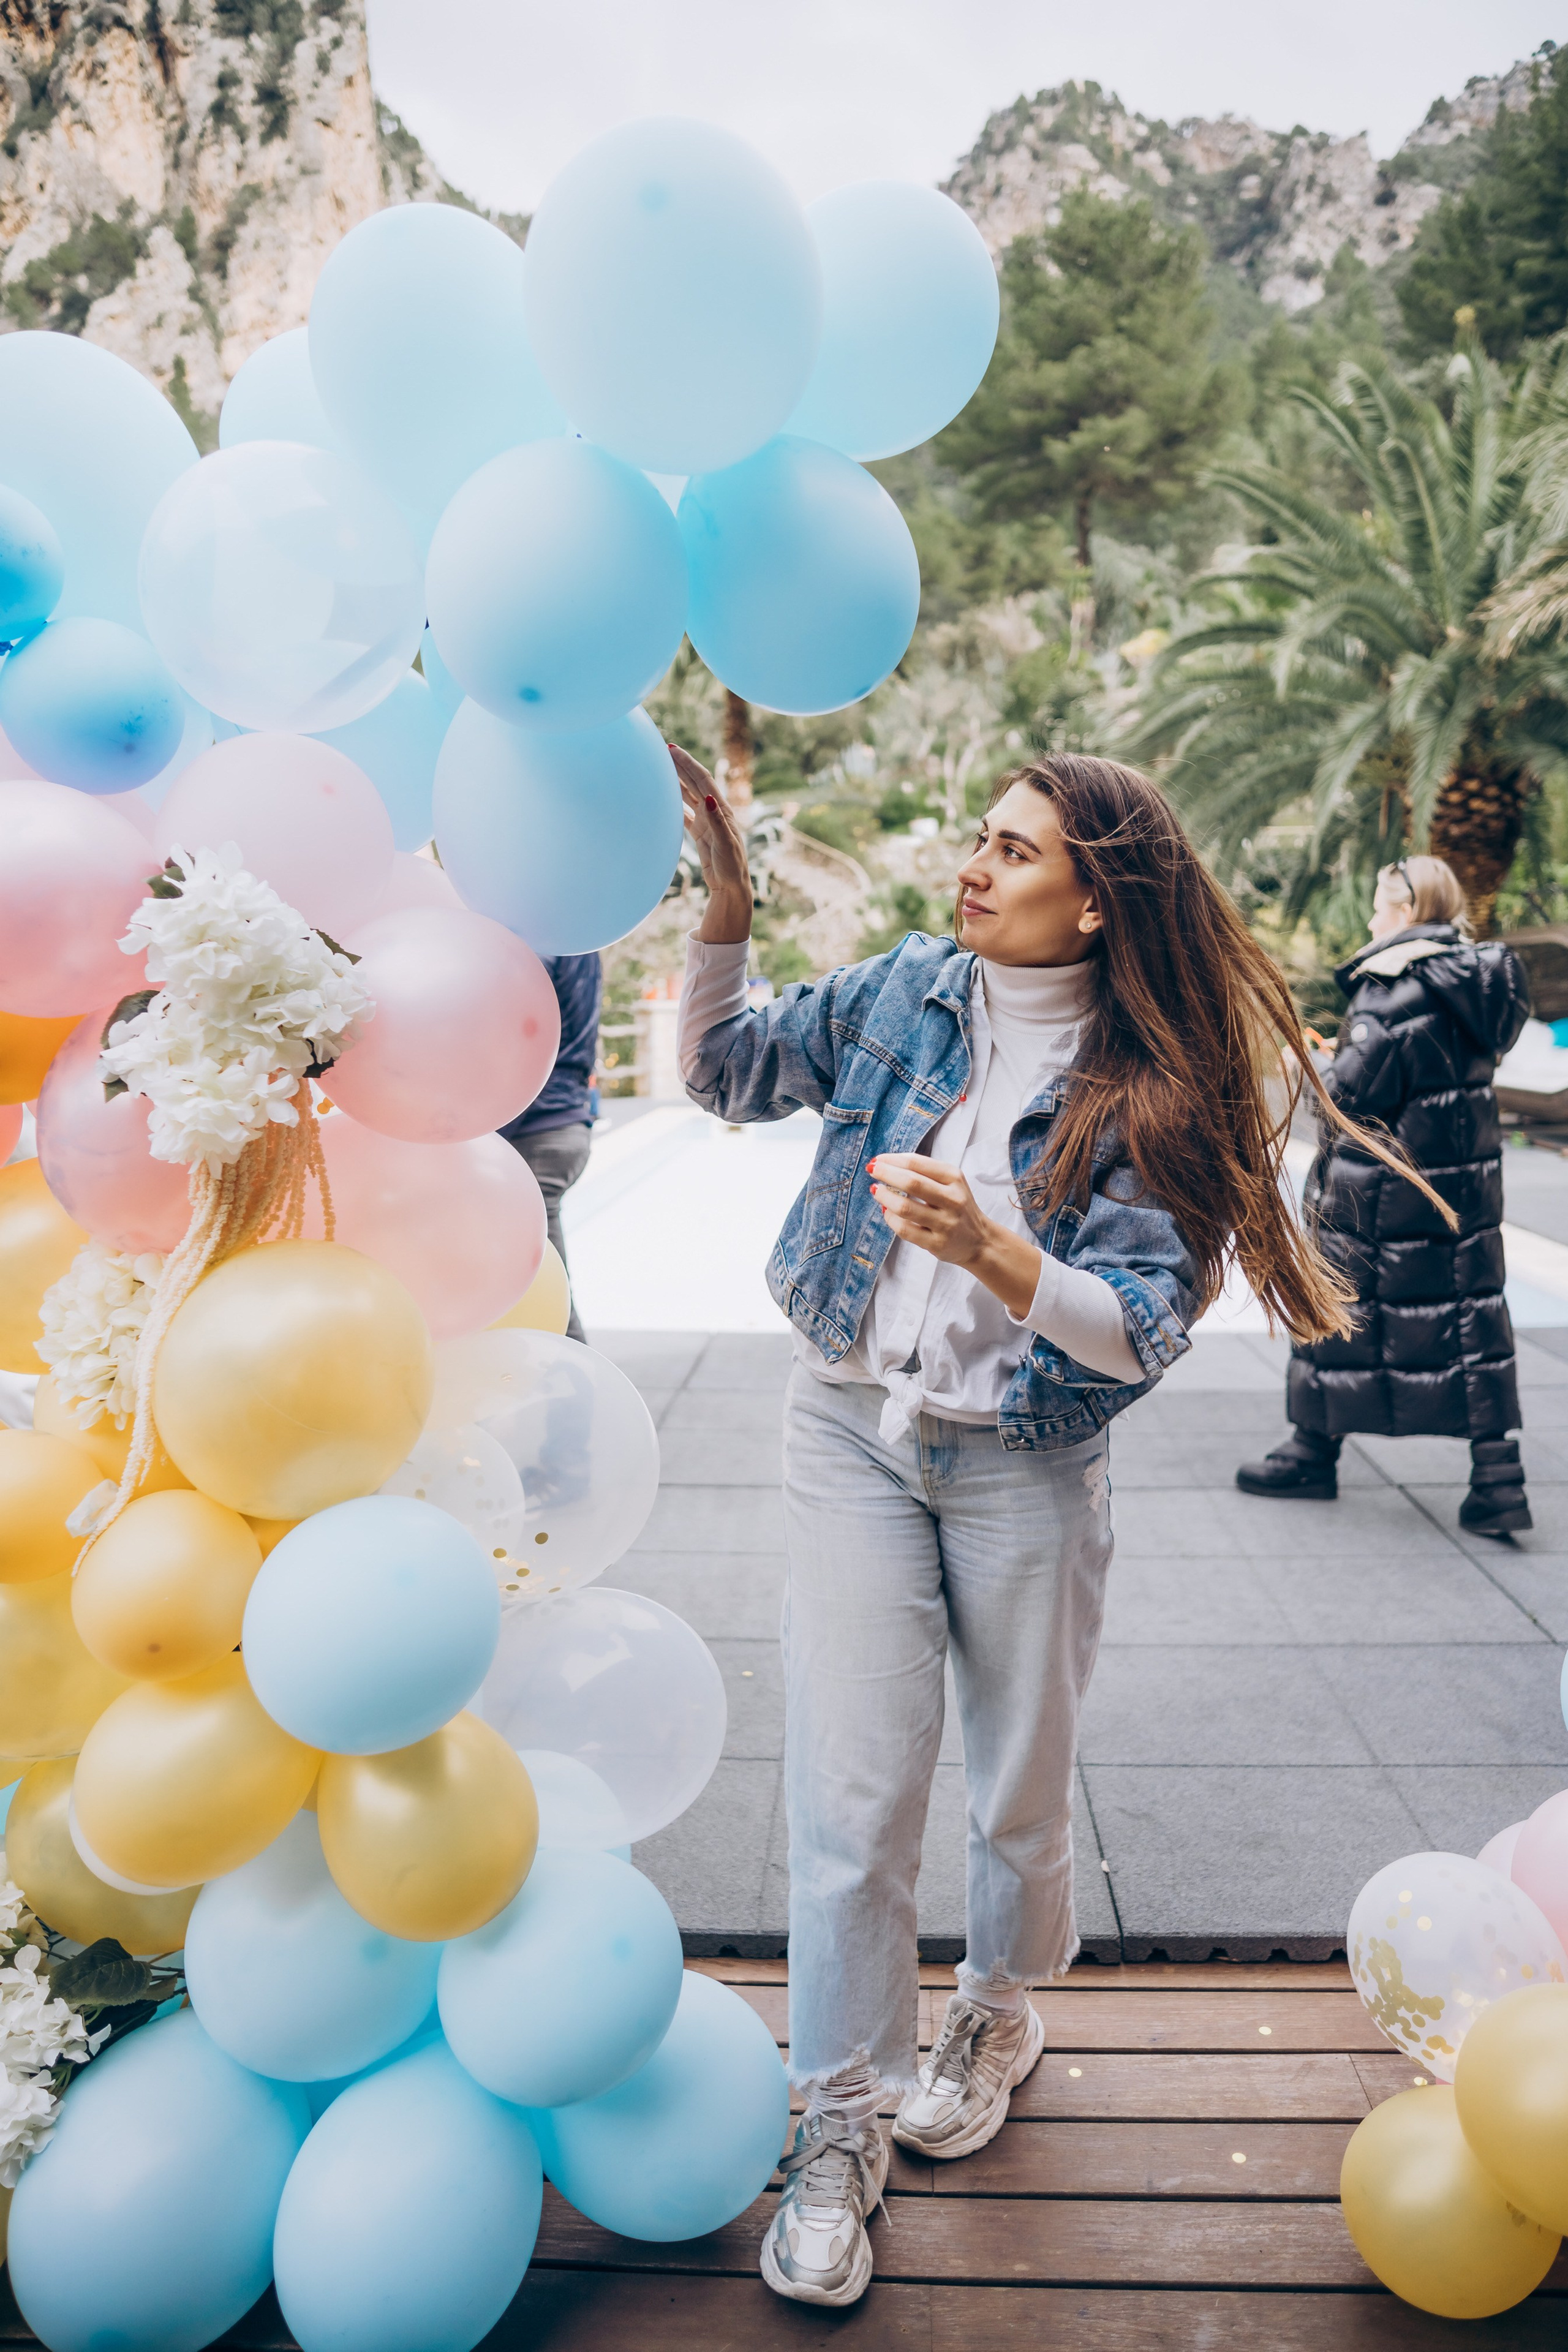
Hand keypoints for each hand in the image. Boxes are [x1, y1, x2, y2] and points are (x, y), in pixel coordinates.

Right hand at [670, 743, 752, 944]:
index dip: (688, 764)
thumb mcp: (725, 845)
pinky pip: (686, 814)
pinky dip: (676, 804)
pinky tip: (665, 798)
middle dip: (681, 766)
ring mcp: (707, 822)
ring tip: (661, 768)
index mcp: (722, 810)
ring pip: (689, 795)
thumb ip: (717, 821)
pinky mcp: (701, 834)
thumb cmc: (732, 868)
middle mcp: (714, 812)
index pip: (703, 780)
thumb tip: (707, 797)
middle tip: (662, 750)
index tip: (672, 749)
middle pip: (695, 783)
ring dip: (677, 781)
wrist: (732, 887)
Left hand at [868, 1153, 1041, 1318]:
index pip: (917, 1163)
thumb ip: (923, 1172)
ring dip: (884, 1197)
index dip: (892, 1160)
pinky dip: (890, 1218)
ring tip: (876, 1190)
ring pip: (905, 1207)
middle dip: (886, 1174)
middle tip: (871, 1170)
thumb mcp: (950, 1183)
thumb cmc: (957, 1206)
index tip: (877, 1160)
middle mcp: (953, 1200)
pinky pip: (905, 1229)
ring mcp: (946, 1224)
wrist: (979, 1241)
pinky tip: (886, 1211)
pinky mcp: (937, 1244)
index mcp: (955, 1178)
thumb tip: (886, 1164)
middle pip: (911, 1183)